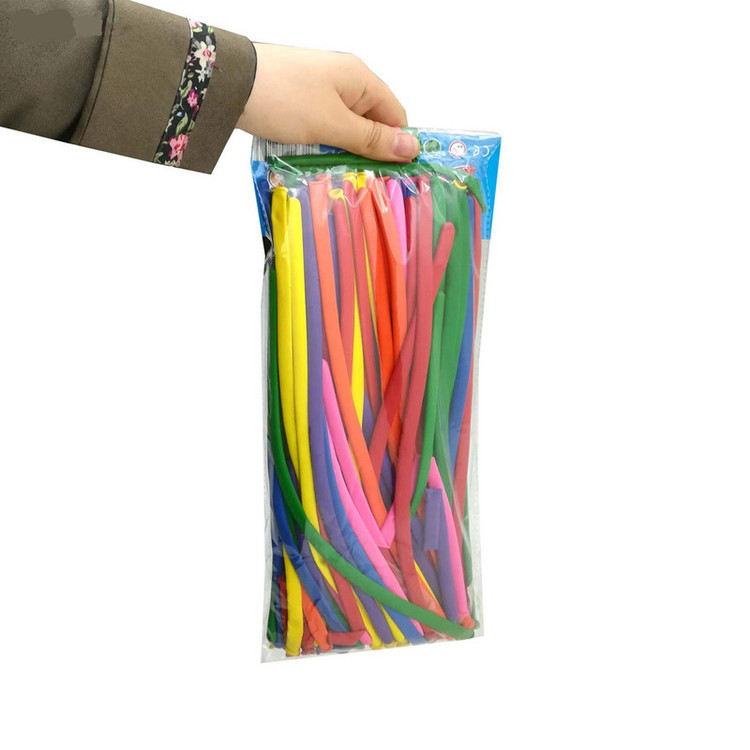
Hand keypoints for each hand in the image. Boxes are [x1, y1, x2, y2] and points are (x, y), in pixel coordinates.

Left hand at [236, 43, 419, 161]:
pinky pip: (323, 128)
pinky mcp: (300, 101)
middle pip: (370, 123)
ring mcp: (320, 90)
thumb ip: (372, 139)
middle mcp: (344, 80)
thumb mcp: (332, 124)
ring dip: (344, 152)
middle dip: (368, 153)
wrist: (227, 82)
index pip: (395, 115)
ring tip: (339, 176)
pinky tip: (317, 163)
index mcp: (359, 78)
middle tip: (364, 182)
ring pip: (345, 129)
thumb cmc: (284, 99)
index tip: (394, 176)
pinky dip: (323, 146)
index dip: (396, 145)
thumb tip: (411, 148)